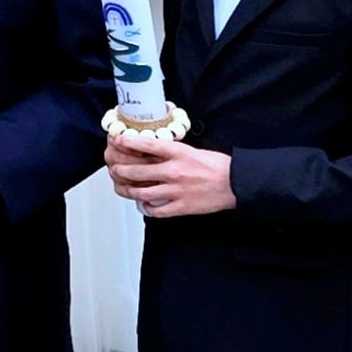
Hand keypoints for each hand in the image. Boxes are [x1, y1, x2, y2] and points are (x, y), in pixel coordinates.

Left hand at [107, 134, 236, 216]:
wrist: (236, 183)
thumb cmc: (217, 166)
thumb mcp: (192, 151)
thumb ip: (171, 152)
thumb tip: (150, 151)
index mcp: (179, 153)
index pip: (147, 144)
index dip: (128, 142)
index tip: (117, 140)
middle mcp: (174, 171)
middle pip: (137, 171)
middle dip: (121, 170)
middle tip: (115, 169)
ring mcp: (176, 191)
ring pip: (141, 192)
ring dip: (127, 190)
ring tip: (122, 187)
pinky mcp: (181, 207)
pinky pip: (156, 210)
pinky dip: (146, 207)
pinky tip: (143, 203)